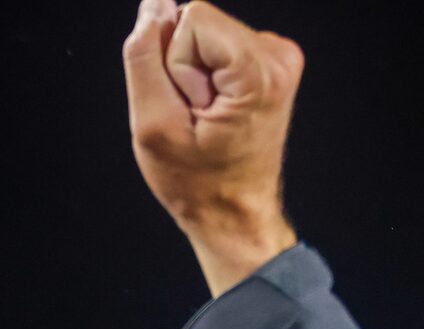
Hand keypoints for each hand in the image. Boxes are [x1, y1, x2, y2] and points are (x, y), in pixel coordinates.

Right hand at [123, 0, 304, 294]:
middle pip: (199, 22)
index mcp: (260, 71)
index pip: (191, 19)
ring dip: (193, 75)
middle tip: (196, 116)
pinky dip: (207, 77)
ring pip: (205, 33)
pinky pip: (217, 45)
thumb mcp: (153, 124)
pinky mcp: (270, 62)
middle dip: (183, 67)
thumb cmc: (196, 182)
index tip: (190, 108)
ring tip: (205, 117)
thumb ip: (144, 58)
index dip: (174, 64)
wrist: (233, 213)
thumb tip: (153, 7)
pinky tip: (215, 111)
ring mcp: (279, 58)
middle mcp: (279, 56)